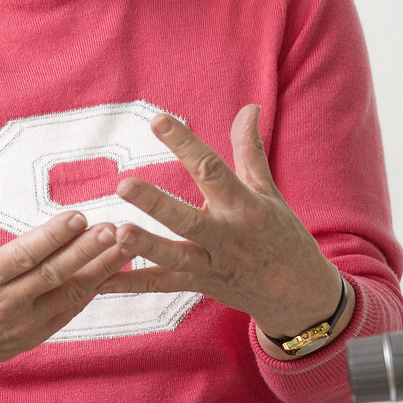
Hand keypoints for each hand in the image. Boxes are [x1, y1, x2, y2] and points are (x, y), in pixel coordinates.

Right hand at [0, 158, 128, 402]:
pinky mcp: (36, 336)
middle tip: (114, 230)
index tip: (79, 216)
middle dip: (86, 252)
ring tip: (126, 248)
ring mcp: (24, 323)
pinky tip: (112, 273)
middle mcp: (6, 303)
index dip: (53, 236)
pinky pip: (70, 312)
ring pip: (69, 295)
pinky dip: (92, 293)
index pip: (25, 254)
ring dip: (99, 271)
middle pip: (53, 275)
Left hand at [102, 106, 342, 347]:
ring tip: (117, 233)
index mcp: (243, 206)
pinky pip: (160, 286)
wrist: (301, 296)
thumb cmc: (282, 236)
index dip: (185, 144)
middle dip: (156, 203)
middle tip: (124, 185)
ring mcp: (212, 265)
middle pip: (188, 219)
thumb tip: (250, 107)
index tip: (158, 120)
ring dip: (145, 247)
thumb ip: (250, 150)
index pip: (211, 169)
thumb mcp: (269, 192)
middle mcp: (227, 236)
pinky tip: (100, 279)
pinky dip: (130, 284)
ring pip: (174, 257)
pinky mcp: (199, 287)